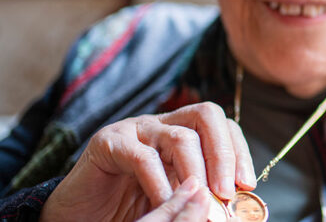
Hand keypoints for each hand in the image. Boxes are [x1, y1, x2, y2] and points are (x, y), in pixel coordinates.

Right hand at [40, 102, 256, 221]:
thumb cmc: (129, 208)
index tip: (247, 184)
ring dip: (196, 172)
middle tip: (226, 191)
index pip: (222, 126)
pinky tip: (166, 203)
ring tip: (200, 200)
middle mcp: (162, 124)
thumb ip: (201, 196)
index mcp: (183, 133)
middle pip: (206, 115)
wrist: (78, 215)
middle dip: (223, 153)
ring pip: (179, 136)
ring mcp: (135, 129)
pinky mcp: (108, 142)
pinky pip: (142, 158)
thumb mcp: (175, 198)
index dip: (238, 152)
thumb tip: (238, 204)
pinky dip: (160, 183)